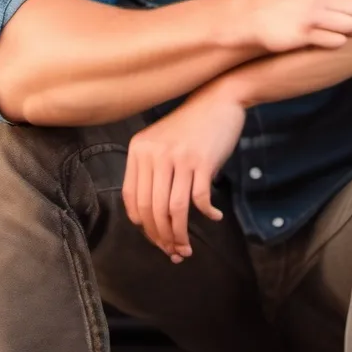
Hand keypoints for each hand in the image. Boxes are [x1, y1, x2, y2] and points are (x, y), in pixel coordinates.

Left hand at [122, 84, 244, 261]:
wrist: (219, 99)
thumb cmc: (191, 126)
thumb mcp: (162, 142)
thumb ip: (153, 172)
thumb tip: (154, 220)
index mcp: (139, 150)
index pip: (132, 200)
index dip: (144, 227)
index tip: (156, 239)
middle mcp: (155, 154)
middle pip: (152, 210)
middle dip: (162, 237)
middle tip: (174, 251)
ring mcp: (178, 157)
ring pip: (174, 210)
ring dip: (180, 235)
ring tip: (188, 247)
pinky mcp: (201, 161)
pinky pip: (199, 199)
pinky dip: (206, 214)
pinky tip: (213, 217)